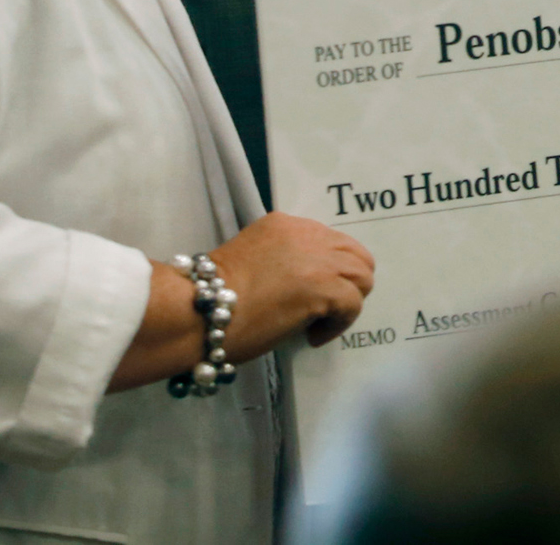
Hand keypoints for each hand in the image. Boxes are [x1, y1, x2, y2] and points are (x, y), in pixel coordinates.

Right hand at [210, 211, 377, 351]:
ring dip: (347, 303)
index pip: (331, 241)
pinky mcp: (323, 286)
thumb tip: (304, 283)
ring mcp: (317, 258)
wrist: (197, 311)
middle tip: (325, 309)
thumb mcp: (253, 261)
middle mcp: (306, 233)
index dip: (328, 270)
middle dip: (347, 283)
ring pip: (362, 276)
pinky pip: (353, 303)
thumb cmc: (212, 297)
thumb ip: (282, 260)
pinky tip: (314, 336)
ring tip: (320, 323)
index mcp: (286, 224)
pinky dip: (340, 324)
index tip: (311, 293)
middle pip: (355, 255)